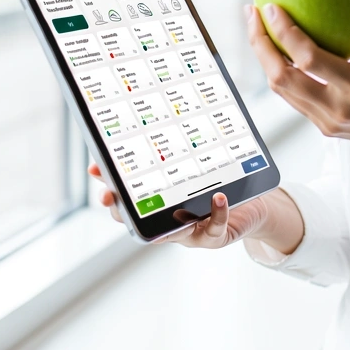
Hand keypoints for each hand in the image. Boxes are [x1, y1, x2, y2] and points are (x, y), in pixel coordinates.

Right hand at [86, 164, 302, 250]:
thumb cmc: (221, 184)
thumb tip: (162, 113)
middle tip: (109, 195)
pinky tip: (219, 197)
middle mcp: (170, 222)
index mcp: (161, 204)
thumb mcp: (199, 166)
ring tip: (166, 203)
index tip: (95, 169)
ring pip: (172, 233)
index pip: (127, 198)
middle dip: (120, 210)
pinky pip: (214, 227)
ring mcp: (190, 232)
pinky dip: (217, 213)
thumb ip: (182, 149)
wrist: (254, 207)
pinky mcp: (214, 236)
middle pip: (138, 222)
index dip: (109, 185)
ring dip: (168, 217)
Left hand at [245, 0, 349, 160]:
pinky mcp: (325, 127)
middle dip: (259, 44)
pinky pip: (293, 97)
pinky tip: (279, 48)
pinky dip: (281, 71)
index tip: (270, 6)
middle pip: (281, 77)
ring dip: (265, 58)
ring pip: (282, 90)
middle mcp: (337, 109)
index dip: (283, 32)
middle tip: (252, 12)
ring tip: (257, 27)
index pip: (308, 59)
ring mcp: (328, 121)